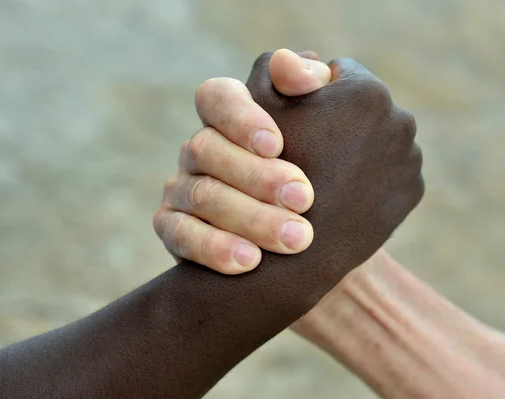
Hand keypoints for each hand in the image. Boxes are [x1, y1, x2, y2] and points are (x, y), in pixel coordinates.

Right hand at [154, 49, 330, 273]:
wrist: (316, 242)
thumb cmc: (324, 179)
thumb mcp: (329, 132)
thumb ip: (313, 91)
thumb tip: (290, 65)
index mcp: (230, 118)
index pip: (217, 97)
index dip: (240, 117)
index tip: (277, 143)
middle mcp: (201, 148)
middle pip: (207, 149)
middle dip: (256, 176)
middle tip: (304, 198)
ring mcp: (183, 188)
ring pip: (201, 195)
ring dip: (248, 217)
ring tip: (295, 238)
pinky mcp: (175, 229)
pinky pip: (181, 235)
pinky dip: (214, 248)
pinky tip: (250, 262)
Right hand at [245, 52, 422, 279]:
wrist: (296, 246)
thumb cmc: (268, 171)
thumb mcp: (257, 109)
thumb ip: (274, 68)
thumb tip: (306, 57)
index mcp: (365, 91)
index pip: (336, 73)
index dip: (309, 93)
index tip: (296, 116)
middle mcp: (399, 120)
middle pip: (361, 105)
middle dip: (338, 119)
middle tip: (311, 143)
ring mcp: (410, 158)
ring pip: (376, 138)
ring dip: (355, 147)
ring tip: (325, 169)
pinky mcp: (412, 189)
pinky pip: (388, 168)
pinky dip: (370, 175)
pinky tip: (343, 190)